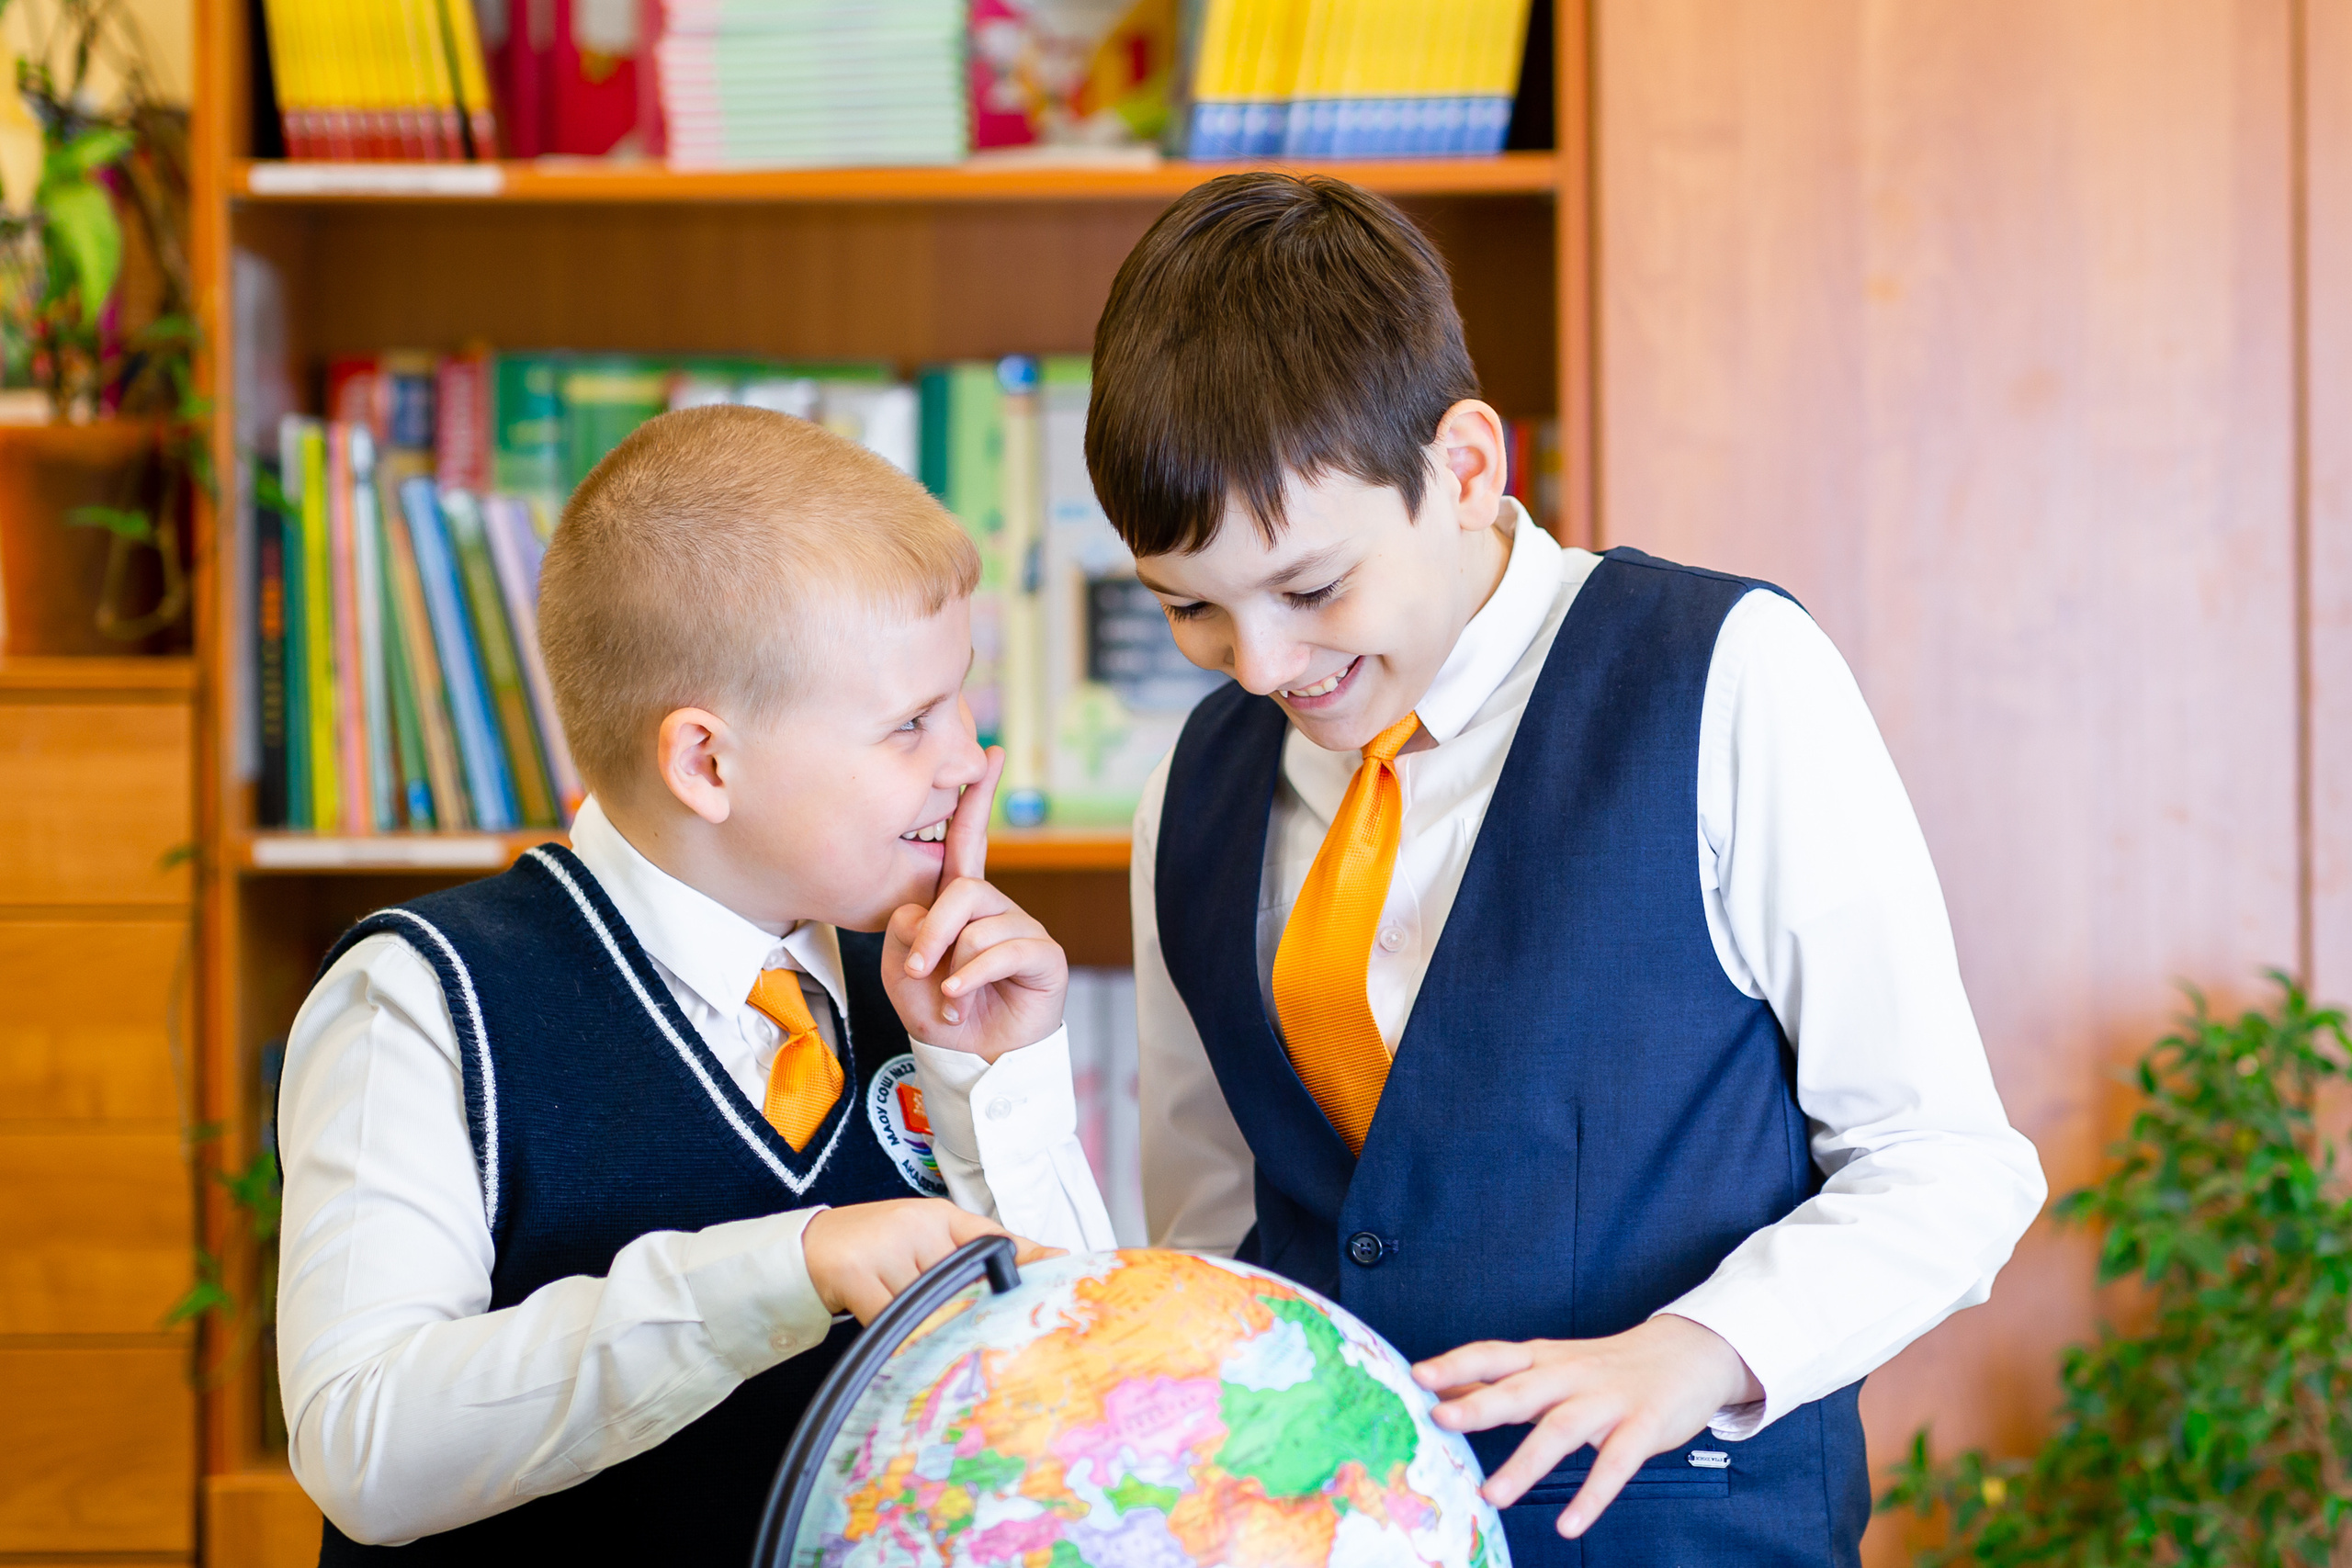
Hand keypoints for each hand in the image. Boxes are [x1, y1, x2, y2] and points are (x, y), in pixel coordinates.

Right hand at [800, 1198, 1061, 1322]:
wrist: (807, 1247)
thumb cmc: (874, 1249)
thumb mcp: (924, 1242)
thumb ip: (970, 1255)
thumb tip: (1036, 1266)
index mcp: (938, 1217)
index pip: (990, 1237)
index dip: (1027, 1255)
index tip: (1063, 1265)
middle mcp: (916, 1226)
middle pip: (961, 1283)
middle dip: (971, 1313)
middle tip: (988, 1338)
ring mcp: (886, 1248)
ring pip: (926, 1306)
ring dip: (928, 1328)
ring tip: (923, 1337)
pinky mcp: (857, 1273)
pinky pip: (891, 1319)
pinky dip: (896, 1336)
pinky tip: (894, 1342)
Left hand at [882, 747, 1067, 1060]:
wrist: (972, 1059)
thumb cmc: (940, 1012)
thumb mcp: (903, 972)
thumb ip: (904, 934)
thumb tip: (922, 913)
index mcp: (962, 902)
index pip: (970, 839)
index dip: (977, 797)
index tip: (988, 753)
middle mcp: (995, 908)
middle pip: (963, 889)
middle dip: (933, 933)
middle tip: (918, 971)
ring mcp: (1022, 929)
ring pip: (979, 926)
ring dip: (953, 967)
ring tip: (950, 999)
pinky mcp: (1043, 956)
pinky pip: (1004, 950)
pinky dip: (974, 978)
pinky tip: (963, 1000)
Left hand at [1412, 1315, 1761, 1537]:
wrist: (1686, 1352)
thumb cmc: (1606, 1365)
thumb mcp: (1553, 1364)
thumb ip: (1504, 1380)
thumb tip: (1446, 1389)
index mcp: (1543, 1359)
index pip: (1493, 1355)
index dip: (1455, 1364)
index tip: (1416, 1374)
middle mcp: (1570, 1376)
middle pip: (1519, 1390)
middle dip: (1479, 1405)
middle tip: (1440, 1420)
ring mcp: (1607, 1401)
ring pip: (1561, 1431)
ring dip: (1525, 1464)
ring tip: (1493, 1496)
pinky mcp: (1642, 1427)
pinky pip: (1615, 1465)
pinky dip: (1591, 1495)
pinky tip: (1569, 1524)